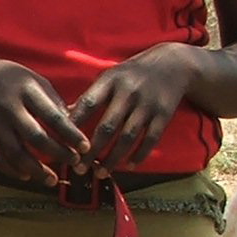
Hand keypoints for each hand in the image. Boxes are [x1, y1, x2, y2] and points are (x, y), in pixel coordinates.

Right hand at [0, 58, 90, 185]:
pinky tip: (26, 176)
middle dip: (57, 153)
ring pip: (16, 153)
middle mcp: (10, 108)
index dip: (70, 134)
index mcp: (27, 91)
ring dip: (36, 170)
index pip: (53, 116)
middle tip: (74, 162)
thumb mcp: (36, 81)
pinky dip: (12, 170)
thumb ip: (55, 103)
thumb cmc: (13, 80)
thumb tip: (75, 126)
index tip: (85, 147)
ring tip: (52, 180)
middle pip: (36, 137)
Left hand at [70, 44, 196, 170]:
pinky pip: (150, 139)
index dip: (76, 124)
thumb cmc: (132, 74)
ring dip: (113, 158)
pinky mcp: (163, 114)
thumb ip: (90, 96)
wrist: (173, 63)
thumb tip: (64, 116)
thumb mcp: (110, 77)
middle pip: (107, 126)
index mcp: (110, 81)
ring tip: (100, 173)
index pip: (88, 103)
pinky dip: (139, 154)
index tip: (63, 143)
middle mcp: (128, 92)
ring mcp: (147, 104)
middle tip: (79, 168)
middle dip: (92, 150)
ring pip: (127, 136)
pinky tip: (128, 166)